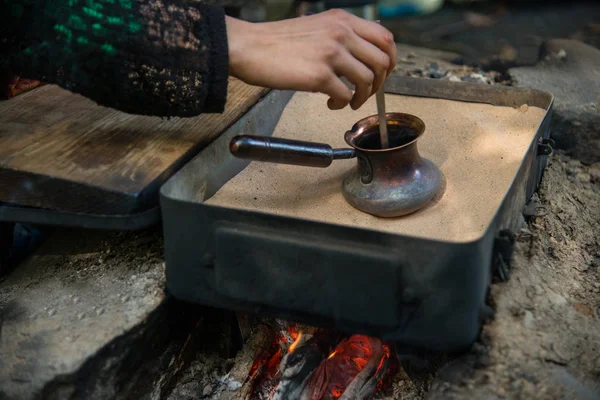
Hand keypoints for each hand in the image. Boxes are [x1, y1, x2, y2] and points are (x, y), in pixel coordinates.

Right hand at [225, 10, 396, 109]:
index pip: (385, 38)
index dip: (390, 60)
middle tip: (365, 93)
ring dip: (361, 97)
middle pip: (382, 61)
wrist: (249, 47)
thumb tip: (359, 59)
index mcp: (342, 20)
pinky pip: (345, 95)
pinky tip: (329, 103)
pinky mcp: (319, 74)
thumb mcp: (316, 27)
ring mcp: (331, 53)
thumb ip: (339, 36)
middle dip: (379, 83)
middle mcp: (341, 32)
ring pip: (367, 80)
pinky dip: (341, 104)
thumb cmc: (276, 42)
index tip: (383, 74)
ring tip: (347, 102)